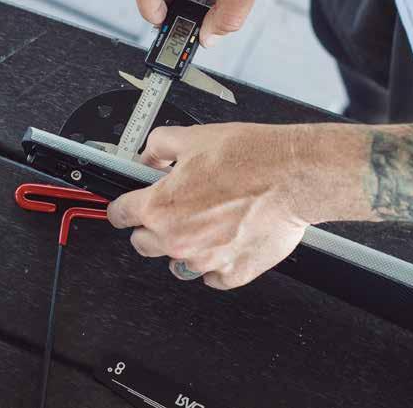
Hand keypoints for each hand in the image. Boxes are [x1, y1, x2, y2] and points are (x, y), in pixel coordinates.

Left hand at [107, 123, 327, 288]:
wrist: (293, 175)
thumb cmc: (250, 158)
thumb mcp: (193, 137)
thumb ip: (159, 146)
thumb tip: (149, 155)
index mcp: (161, 207)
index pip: (119, 214)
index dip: (123, 206)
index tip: (128, 206)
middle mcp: (178, 240)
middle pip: (142, 243)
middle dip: (152, 226)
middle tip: (175, 207)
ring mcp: (205, 261)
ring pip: (177, 262)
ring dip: (185, 245)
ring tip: (209, 219)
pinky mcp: (233, 273)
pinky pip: (212, 276)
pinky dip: (216, 259)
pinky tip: (228, 235)